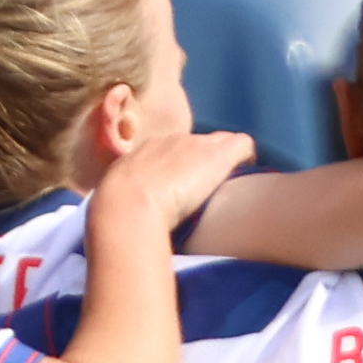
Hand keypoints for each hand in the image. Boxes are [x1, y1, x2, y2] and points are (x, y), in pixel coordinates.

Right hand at [100, 131, 257, 230]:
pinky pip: (243, 145)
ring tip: (230, 188)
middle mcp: (171, 142)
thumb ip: (122, 201)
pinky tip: (249, 179)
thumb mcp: (113, 200)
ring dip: (225, 164)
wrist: (128, 205)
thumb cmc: (116, 212)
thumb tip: (121, 220)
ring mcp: (196, 146)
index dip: (180, 169)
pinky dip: (247, 160)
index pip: (170, 151)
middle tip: (208, 190)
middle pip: (197, 143)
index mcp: (144, 153)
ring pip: (221, 143)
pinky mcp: (218, 154)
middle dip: (205, 163)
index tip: (184, 189)